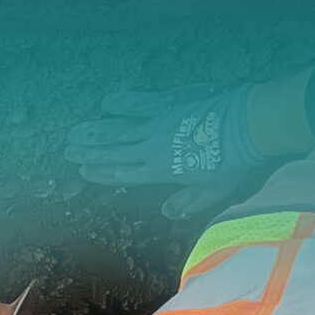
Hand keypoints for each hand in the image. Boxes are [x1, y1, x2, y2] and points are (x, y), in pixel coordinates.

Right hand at [63, 81, 261, 218]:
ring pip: (118, 128)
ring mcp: (158, 122)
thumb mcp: (212, 190)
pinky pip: (138, 102)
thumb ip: (188, 202)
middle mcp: (152, 146)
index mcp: (160, 170)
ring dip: (95, 130)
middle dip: (89, 151)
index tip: (83, 170)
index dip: (100, 172)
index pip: (122, 172)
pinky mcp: (167, 102)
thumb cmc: (232, 161)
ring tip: (75, 132)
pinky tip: (106, 103)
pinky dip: (121, 102)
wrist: (245, 125)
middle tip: (68, 150)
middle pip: (113, 150)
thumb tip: (167, 213)